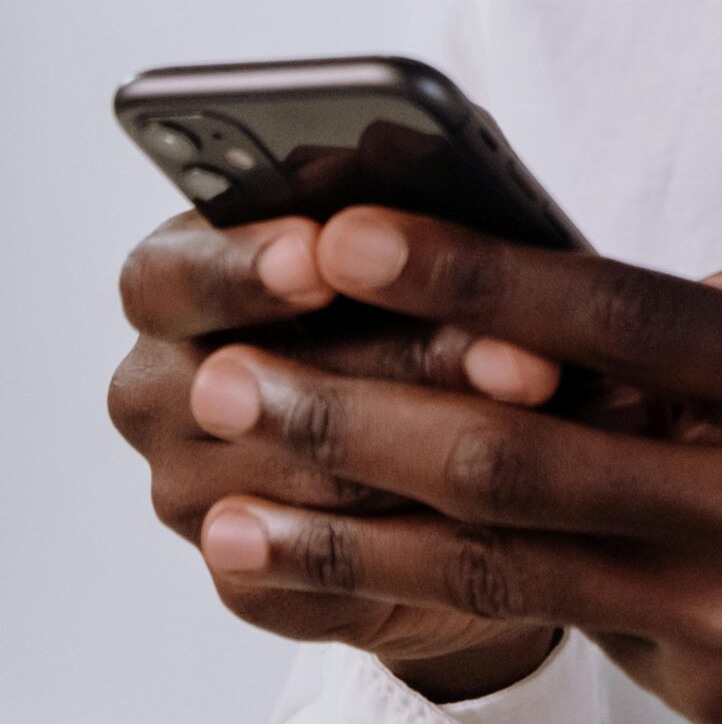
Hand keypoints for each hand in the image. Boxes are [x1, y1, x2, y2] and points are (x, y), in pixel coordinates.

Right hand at [108, 210, 561, 697]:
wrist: (428, 448)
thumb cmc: (409, 297)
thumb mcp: (404, 232)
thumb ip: (388, 199)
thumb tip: (401, 144)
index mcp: (170, 285)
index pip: (170, 276)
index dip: (243, 266)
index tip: (320, 252)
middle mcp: (161, 390)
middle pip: (247, 382)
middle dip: (399, 359)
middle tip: (517, 354)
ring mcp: (193, 494)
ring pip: (308, 480)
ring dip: (446, 443)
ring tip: (559, 398)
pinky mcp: (249, 579)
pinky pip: (331, 570)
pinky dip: (435, 533)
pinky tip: (526, 496)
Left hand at [187, 211, 721, 723]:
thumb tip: (709, 272)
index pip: (614, 308)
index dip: (472, 267)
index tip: (355, 235)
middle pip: (520, 442)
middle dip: (357, 401)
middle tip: (226, 369)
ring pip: (507, 561)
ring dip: (354, 526)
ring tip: (226, 505)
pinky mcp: (714, 696)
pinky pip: (560, 625)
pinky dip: (441, 600)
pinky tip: (347, 580)